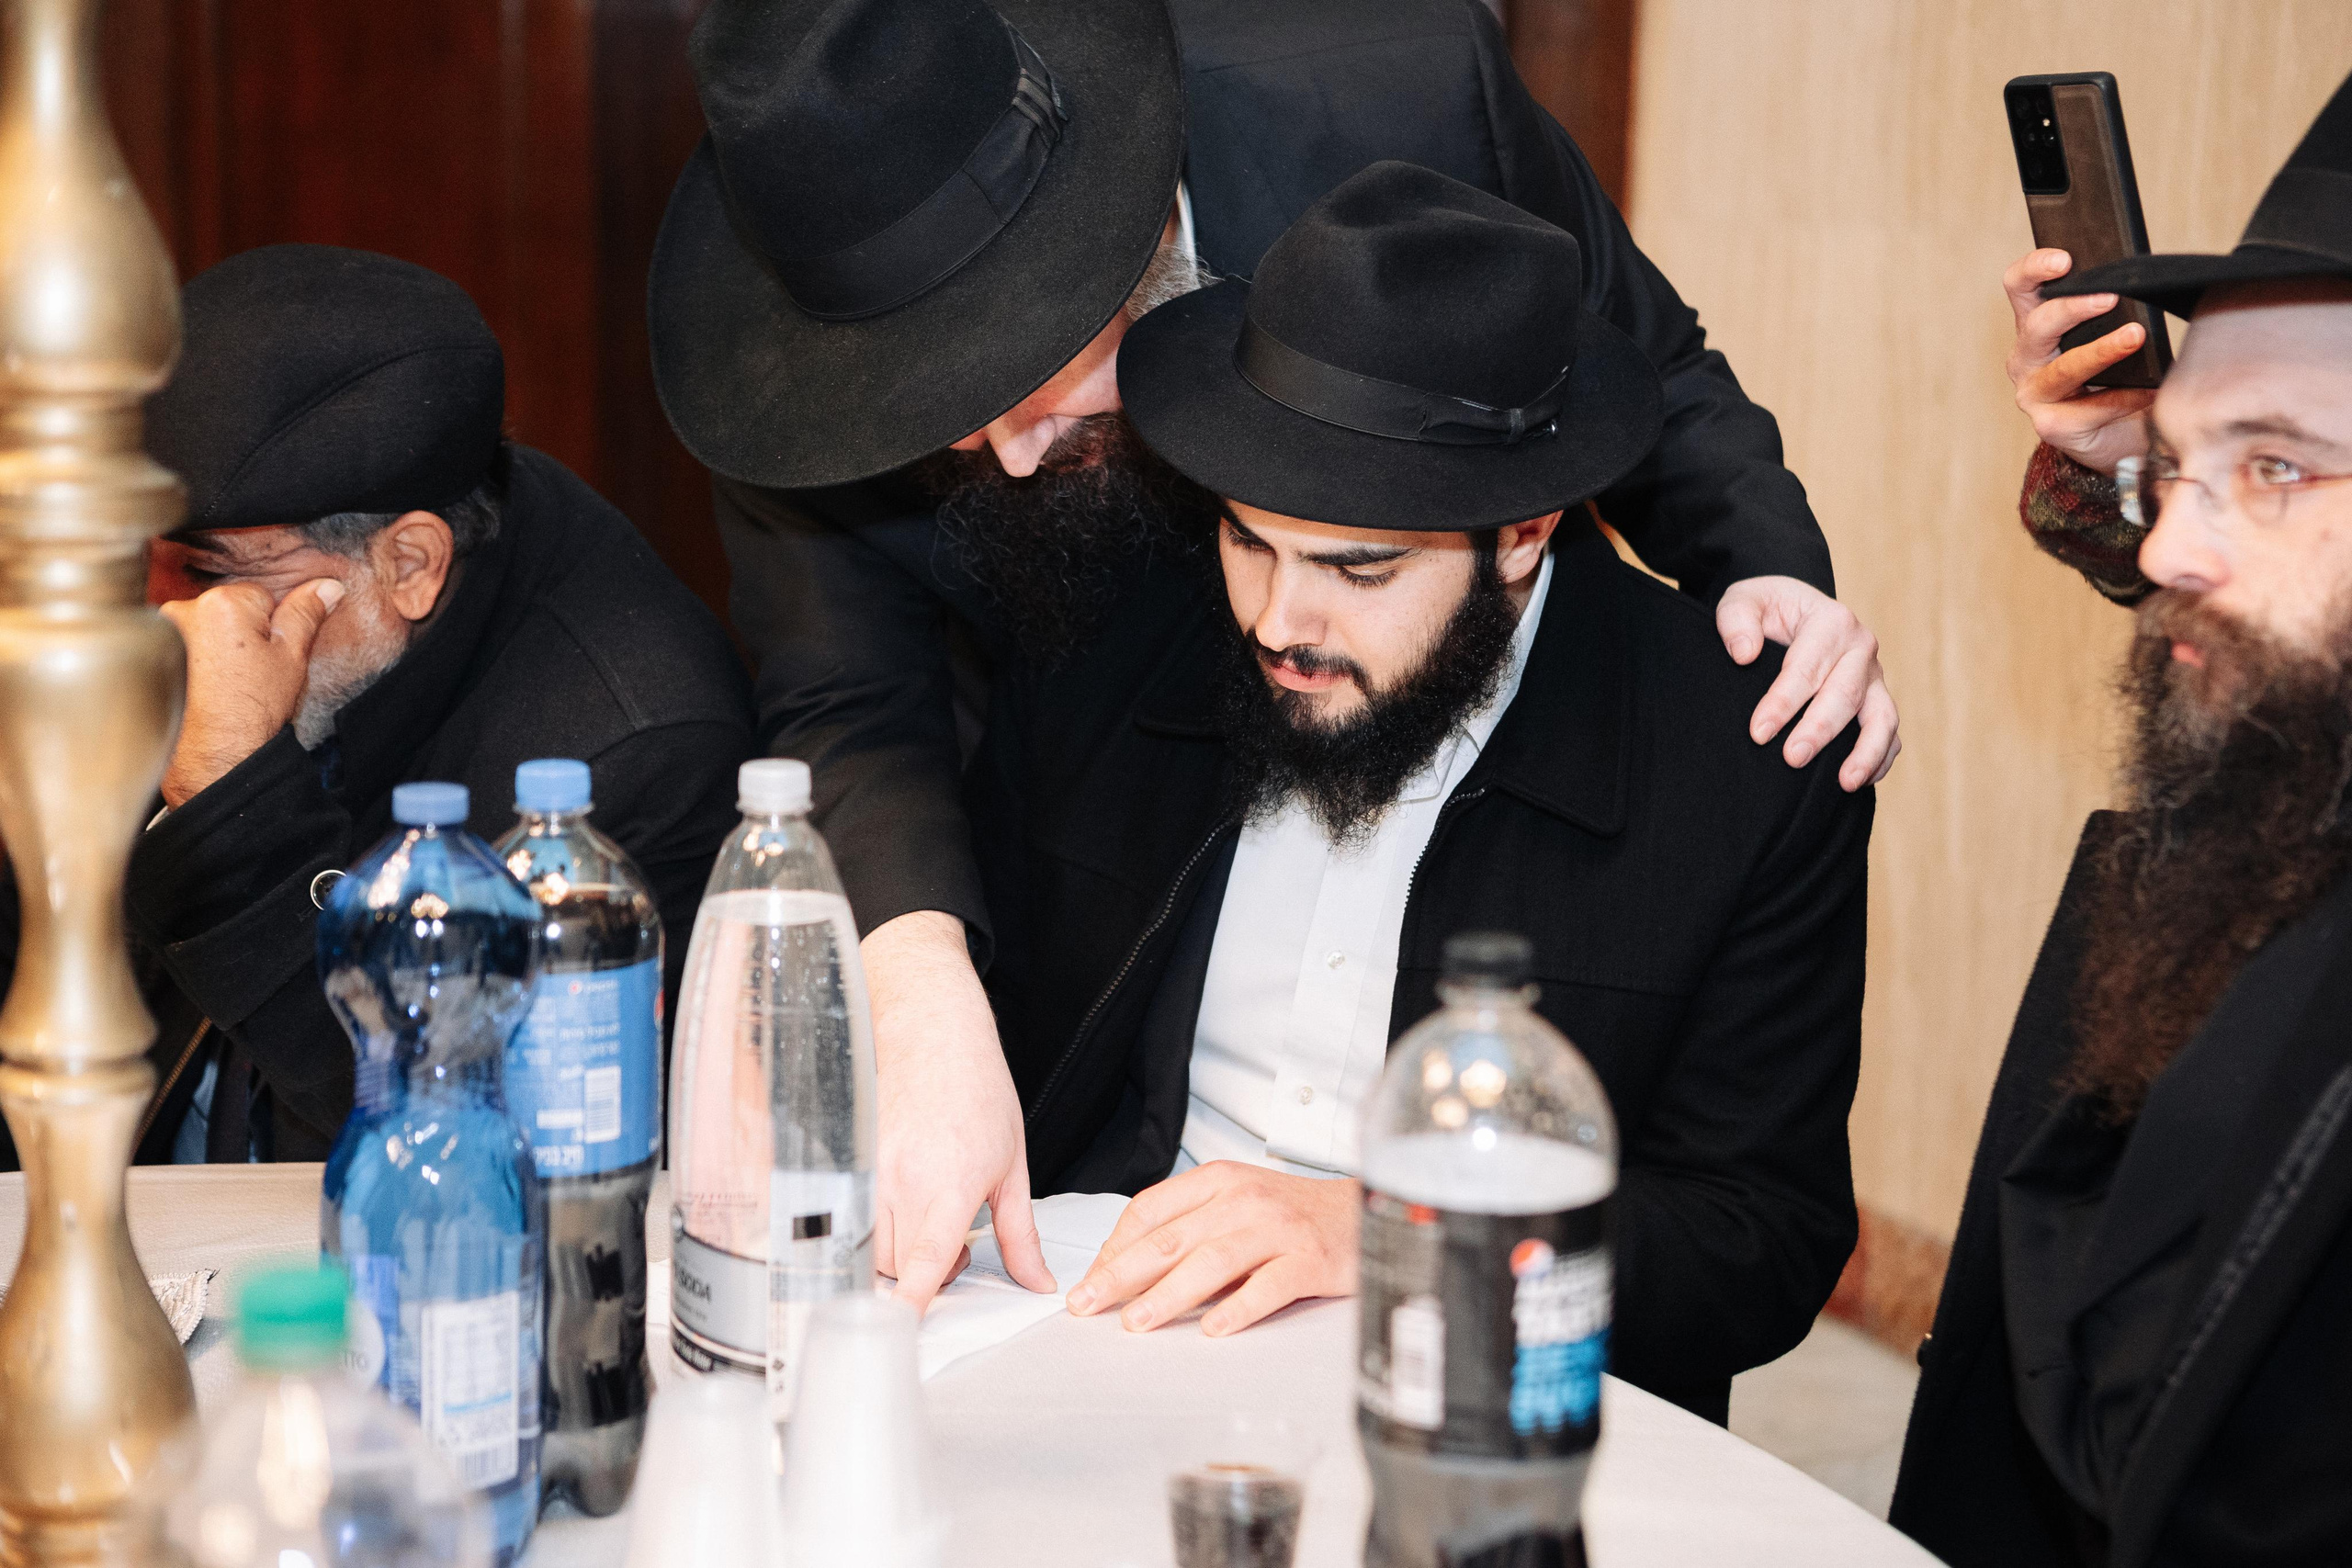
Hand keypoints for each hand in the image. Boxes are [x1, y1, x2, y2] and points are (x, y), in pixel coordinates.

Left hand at [158, 577, 344, 806]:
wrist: (214, 755)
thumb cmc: (251, 711)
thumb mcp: (292, 659)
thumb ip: (306, 615)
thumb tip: (328, 586)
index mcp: (224, 602)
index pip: (259, 596)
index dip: (270, 628)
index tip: (266, 657)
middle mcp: (184, 609)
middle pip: (226, 609)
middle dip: (239, 633)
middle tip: (246, 673)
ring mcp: (160, 632)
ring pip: (202, 627)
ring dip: (212, 646)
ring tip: (223, 683)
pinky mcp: (146, 654)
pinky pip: (179, 644)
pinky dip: (190, 660)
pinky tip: (201, 686)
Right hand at [865, 909, 1054, 1309]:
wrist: (932, 1028)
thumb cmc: (976, 1088)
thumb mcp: (1012, 1163)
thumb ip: (1020, 1233)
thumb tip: (1038, 1282)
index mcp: (949, 1183)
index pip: (925, 1260)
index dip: (913, 1301)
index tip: (904, 1331)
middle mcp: (901, 1180)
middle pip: (897, 1265)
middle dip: (923, 1269)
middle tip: (952, 1237)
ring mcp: (867, 1168)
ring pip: (870, 1244)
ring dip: (897, 1247)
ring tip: (926, 1208)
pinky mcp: (846, 1157)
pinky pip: (851, 1212)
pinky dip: (872, 1219)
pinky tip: (898, 1192)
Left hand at [1065, 1162, 1358, 1337]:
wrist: (1364, 1211)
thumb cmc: (1293, 1213)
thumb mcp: (1235, 1203)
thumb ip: (1188, 1228)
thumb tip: (1127, 1268)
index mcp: (1218, 1180)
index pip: (1151, 1210)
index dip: (1114, 1247)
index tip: (1091, 1279)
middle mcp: (1243, 1200)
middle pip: (1170, 1239)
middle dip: (1120, 1275)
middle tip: (1087, 1303)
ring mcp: (1277, 1229)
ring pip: (1210, 1262)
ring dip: (1167, 1295)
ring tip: (1137, 1322)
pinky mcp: (1308, 1260)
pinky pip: (1266, 1287)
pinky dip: (1236, 1309)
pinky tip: (1212, 1329)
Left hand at [1717, 576, 1898, 789]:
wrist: (1792, 612)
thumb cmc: (1765, 608)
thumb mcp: (1742, 599)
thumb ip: (1736, 620)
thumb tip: (1744, 654)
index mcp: (1831, 621)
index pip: (1806, 667)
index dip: (1783, 702)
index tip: (1759, 732)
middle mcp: (1860, 648)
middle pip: (1845, 694)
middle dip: (1818, 730)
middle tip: (1792, 758)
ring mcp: (1874, 678)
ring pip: (1882, 717)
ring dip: (1866, 752)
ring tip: (1846, 783)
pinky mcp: (1877, 700)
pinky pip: (1890, 734)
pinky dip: (1881, 759)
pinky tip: (1860, 783)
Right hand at [2003, 247, 2156, 474]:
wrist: (2126, 435)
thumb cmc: (2119, 376)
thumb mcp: (2111, 333)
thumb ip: (2113, 309)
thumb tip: (2143, 281)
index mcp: (2036, 326)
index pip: (2020, 287)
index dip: (2034, 269)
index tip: (2065, 260)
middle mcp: (2026, 359)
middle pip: (2037, 325)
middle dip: (2073, 308)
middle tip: (2110, 298)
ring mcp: (2034, 394)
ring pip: (2063, 368)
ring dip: (2101, 351)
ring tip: (2135, 337)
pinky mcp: (2050, 426)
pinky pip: (2089, 409)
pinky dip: (2124, 398)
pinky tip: (2151, 390)